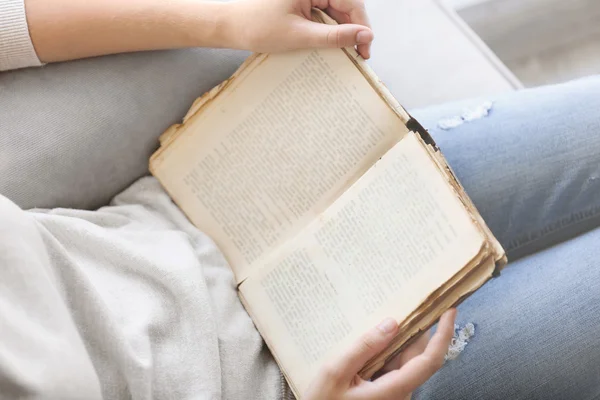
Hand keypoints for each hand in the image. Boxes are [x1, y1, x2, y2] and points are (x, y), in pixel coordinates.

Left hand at [227, 0, 374, 58]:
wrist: (229, 27)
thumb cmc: (257, 27)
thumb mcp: (300, 35)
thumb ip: (334, 36)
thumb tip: (364, 36)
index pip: (351, 1)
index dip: (362, 26)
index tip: (366, 48)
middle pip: (346, 6)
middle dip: (354, 30)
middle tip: (360, 55)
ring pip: (336, 11)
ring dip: (343, 32)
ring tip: (349, 53)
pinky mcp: (302, 2)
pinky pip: (324, 14)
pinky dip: (330, 30)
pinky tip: (333, 46)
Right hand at [305, 309, 456, 399]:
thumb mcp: (336, 372)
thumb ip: (365, 347)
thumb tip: (392, 323)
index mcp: (393, 391)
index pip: (429, 360)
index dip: (443, 335)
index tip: (449, 310)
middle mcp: (400, 395)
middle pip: (418, 358)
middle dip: (420, 329)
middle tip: (414, 301)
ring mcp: (393, 396)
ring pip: (406, 362)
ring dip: (403, 339)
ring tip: (392, 314)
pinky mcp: (385, 395)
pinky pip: (395, 368)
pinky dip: (391, 350)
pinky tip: (377, 337)